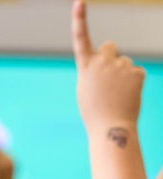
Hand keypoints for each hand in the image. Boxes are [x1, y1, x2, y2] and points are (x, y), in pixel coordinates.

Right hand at [72, 0, 145, 131]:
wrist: (110, 128)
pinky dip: (134, 84)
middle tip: (109, 79)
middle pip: (110, 47)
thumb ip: (94, 71)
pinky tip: (128, 96)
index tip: (79, 2)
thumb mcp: (87, 89)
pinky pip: (136, 72)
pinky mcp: (137, 72)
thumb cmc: (95, 112)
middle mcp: (102, 62)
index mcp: (86, 67)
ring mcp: (120, 66)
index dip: (80, 20)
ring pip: (124, 63)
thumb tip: (109, 61)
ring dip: (123, 75)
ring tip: (117, 95)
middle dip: (112, 57)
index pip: (81, 39)